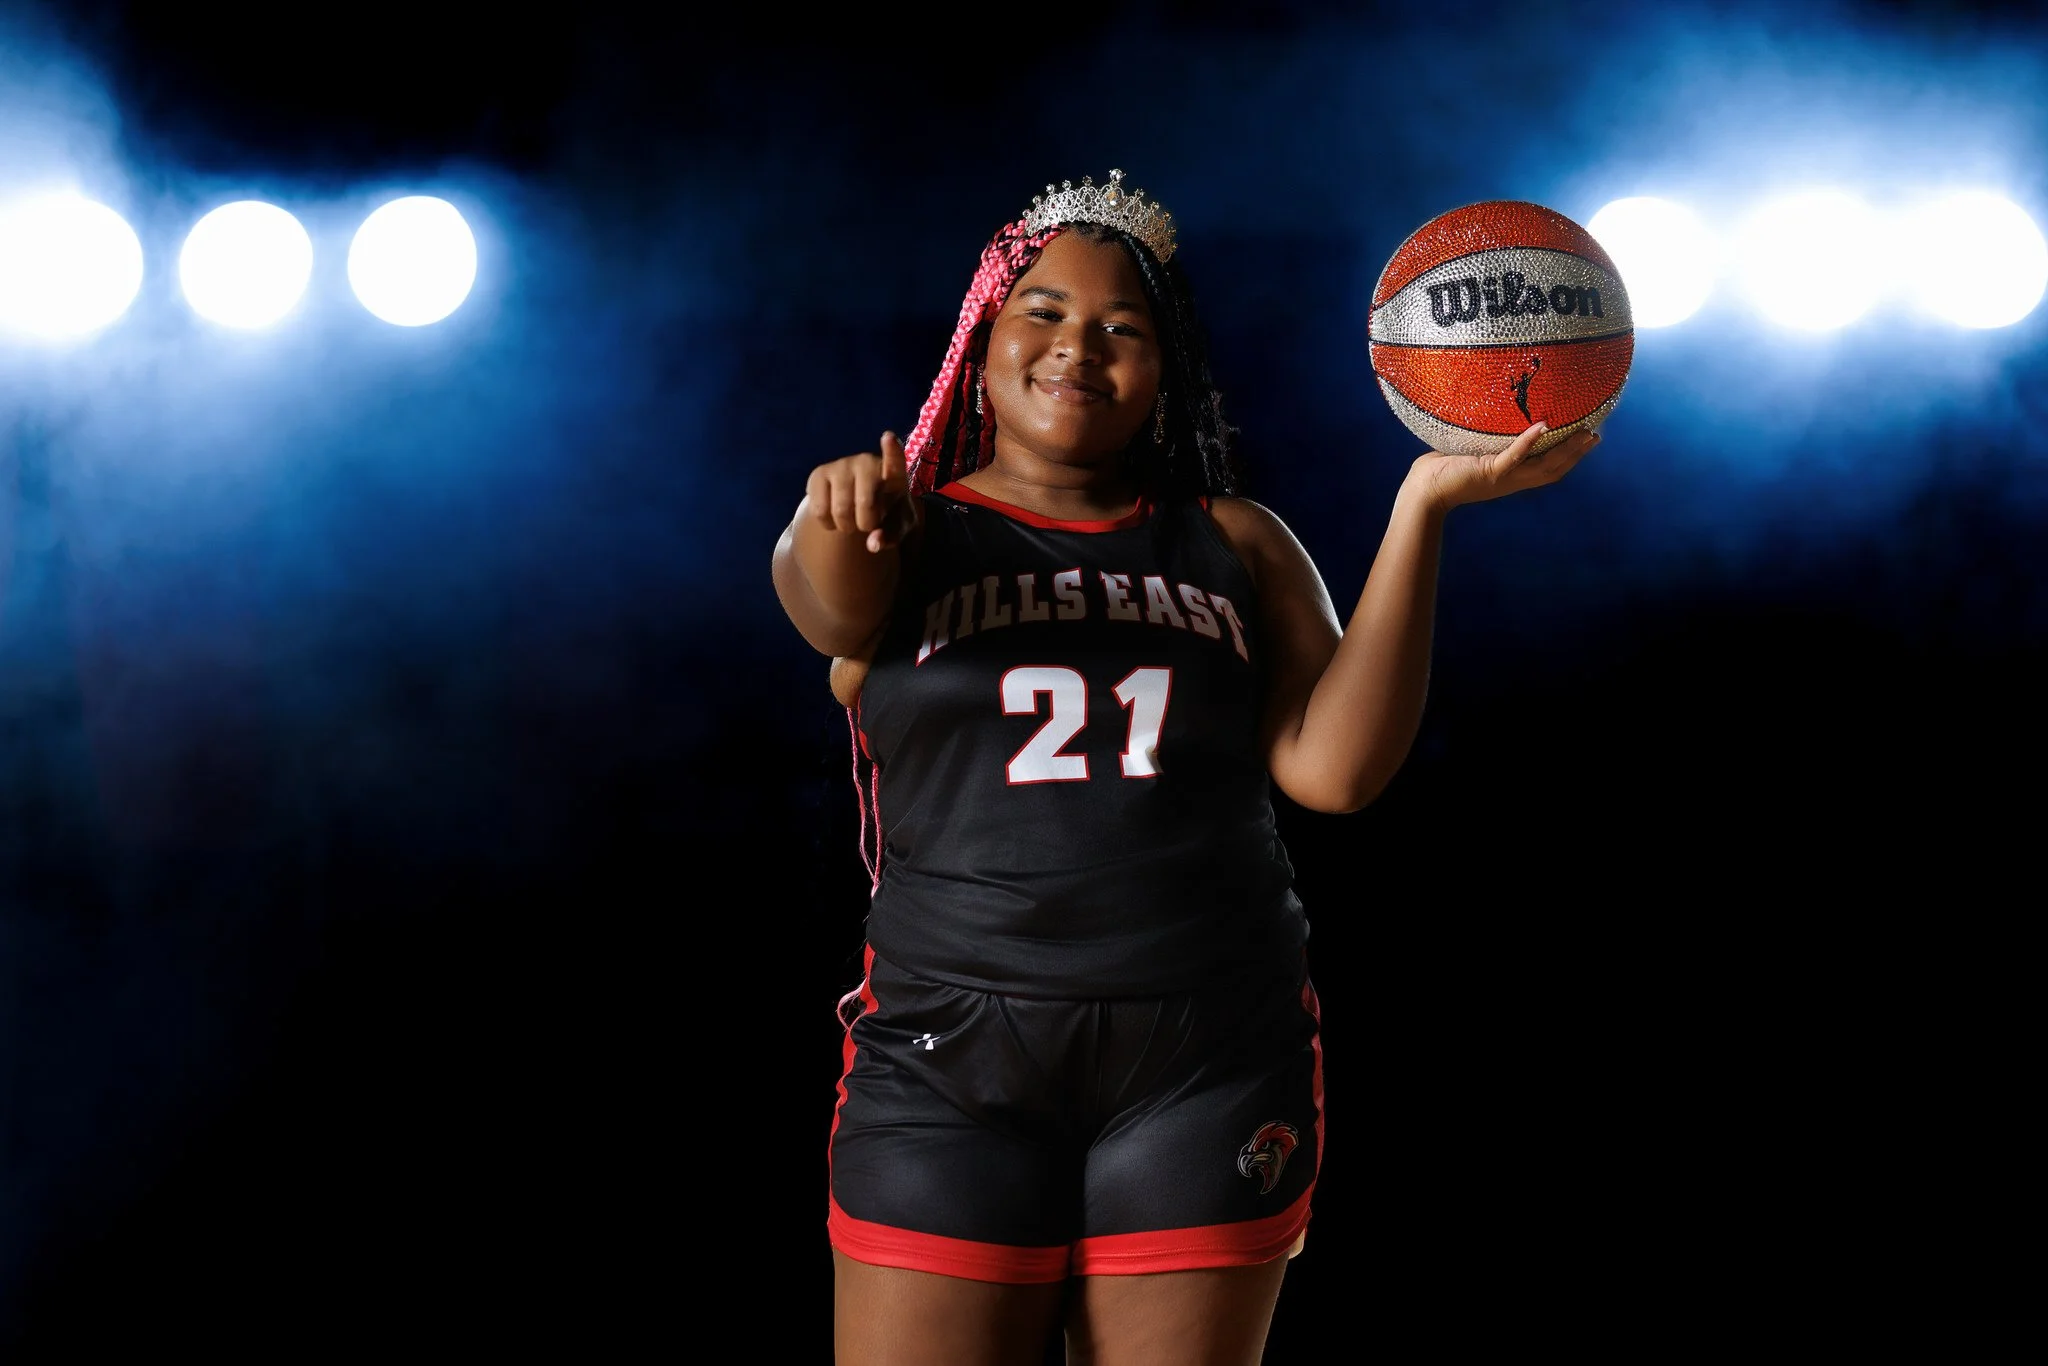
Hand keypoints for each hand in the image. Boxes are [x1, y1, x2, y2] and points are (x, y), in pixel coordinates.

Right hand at [805, 431, 921, 552]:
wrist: (859, 503)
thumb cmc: (886, 513)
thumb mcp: (897, 526)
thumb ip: (892, 536)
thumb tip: (873, 544)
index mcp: (893, 473)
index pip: (894, 461)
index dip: (891, 450)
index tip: (889, 437)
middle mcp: (867, 462)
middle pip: (866, 504)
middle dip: (867, 524)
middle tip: (868, 523)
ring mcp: (841, 465)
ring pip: (841, 511)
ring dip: (847, 527)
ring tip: (852, 521)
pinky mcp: (819, 473)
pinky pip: (820, 511)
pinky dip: (828, 524)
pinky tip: (834, 517)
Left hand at [1410, 422, 1599, 512]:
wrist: (1423, 493)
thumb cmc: (1440, 471)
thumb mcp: (1470, 452)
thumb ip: (1484, 439)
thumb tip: (1488, 413)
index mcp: (1510, 476)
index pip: (1547, 468)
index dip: (1570, 456)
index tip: (1589, 439)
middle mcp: (1511, 480)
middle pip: (1554, 469)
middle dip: (1577, 453)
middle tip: (1596, 435)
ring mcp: (1502, 477)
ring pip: (1543, 465)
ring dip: (1566, 449)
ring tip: (1584, 433)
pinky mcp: (1489, 472)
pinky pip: (1514, 457)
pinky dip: (1529, 442)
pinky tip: (1544, 426)